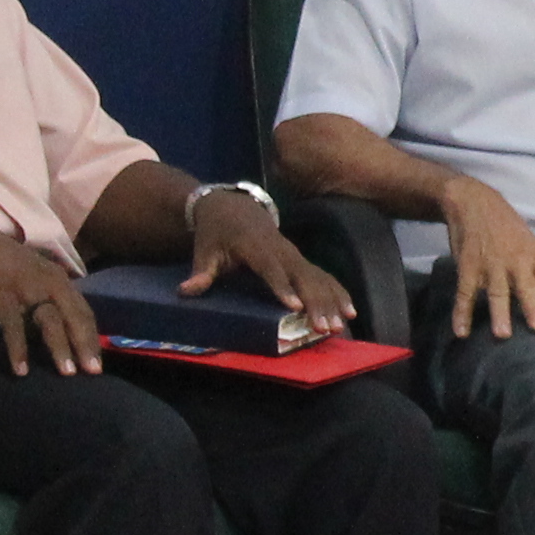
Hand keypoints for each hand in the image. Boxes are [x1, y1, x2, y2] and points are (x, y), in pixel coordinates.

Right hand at [0, 211, 98, 376]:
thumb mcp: (29, 276)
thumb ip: (42, 295)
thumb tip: (53, 325)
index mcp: (57, 278)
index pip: (83, 311)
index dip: (92, 337)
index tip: (97, 361)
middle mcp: (49, 281)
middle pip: (74, 317)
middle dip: (85, 345)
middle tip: (93, 373)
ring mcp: (26, 287)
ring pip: (50, 321)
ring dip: (60, 348)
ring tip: (66, 374)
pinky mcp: (2, 294)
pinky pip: (14, 325)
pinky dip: (18, 348)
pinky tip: (20, 369)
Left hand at [186, 183, 354, 345]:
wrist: (233, 207)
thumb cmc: (217, 233)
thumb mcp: (204, 250)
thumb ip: (200, 272)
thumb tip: (186, 291)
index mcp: (256, 246)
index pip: (270, 268)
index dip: (282, 287)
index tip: (294, 307)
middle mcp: (281, 249)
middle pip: (303, 276)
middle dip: (316, 302)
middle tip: (325, 327)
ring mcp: (295, 254)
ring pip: (318, 277)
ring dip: (331, 301)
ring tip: (341, 324)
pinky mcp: (301, 260)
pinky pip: (324, 276)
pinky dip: (338, 293)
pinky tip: (349, 311)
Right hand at [439, 175, 534, 337]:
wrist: (475, 204)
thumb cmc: (509, 230)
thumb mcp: (532, 245)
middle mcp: (517, 261)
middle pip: (528, 287)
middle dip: (534, 308)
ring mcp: (492, 264)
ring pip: (497, 292)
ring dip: (500, 313)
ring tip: (503, 335)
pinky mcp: (469, 267)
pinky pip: (465, 293)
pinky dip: (462, 313)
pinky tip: (461, 331)